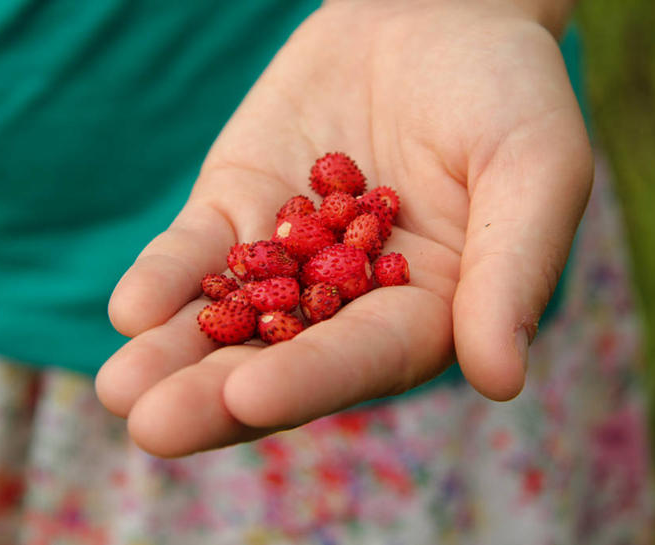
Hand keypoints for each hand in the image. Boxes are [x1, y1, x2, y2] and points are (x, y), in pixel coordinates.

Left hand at [95, 0, 591, 456]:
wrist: (435, 18)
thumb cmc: (506, 94)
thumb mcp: (534, 169)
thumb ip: (514, 271)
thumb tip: (501, 380)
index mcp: (425, 311)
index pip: (362, 357)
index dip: (308, 378)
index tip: (249, 400)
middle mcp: (348, 301)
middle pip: (278, 359)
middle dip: (214, 396)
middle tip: (152, 428)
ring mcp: (285, 258)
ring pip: (225, 318)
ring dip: (172, 355)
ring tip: (119, 392)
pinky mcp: (239, 212)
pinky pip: (197, 252)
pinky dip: (166, 278)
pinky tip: (131, 311)